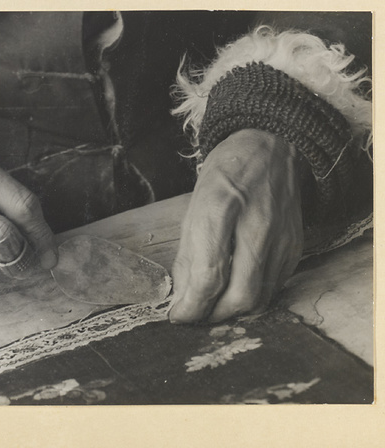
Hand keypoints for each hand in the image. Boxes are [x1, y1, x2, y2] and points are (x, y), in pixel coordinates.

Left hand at [168, 129, 303, 322]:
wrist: (270, 151)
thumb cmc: (224, 177)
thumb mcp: (193, 208)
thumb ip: (188, 255)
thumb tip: (183, 298)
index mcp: (220, 209)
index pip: (209, 275)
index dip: (191, 305)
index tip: (178, 316)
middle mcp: (256, 225)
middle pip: (239, 296)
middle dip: (213, 316)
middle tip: (196, 315)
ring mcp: (281, 238)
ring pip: (260, 298)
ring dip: (233, 311)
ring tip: (213, 306)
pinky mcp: (296, 246)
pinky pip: (274, 287)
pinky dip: (253, 297)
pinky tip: (236, 289)